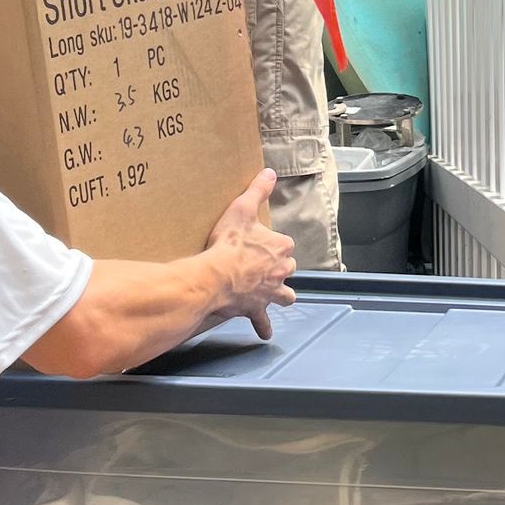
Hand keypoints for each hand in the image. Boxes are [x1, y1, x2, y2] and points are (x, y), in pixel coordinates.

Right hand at [202, 168, 295, 337]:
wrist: (216, 276)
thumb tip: (270, 172)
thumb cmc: (229, 243)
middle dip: (280, 267)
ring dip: (280, 294)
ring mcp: (270, 291)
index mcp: (280, 246)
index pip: (285, 242)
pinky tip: (264, 332)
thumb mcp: (242, 209)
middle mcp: (281, 270)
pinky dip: (264, 326)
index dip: (274, 242)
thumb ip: (258, 189)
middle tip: (265, 266)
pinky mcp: (257, 307)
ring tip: (275, 295)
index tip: (262, 241)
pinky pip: (263, 320)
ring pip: (285, 294)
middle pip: (287, 267)